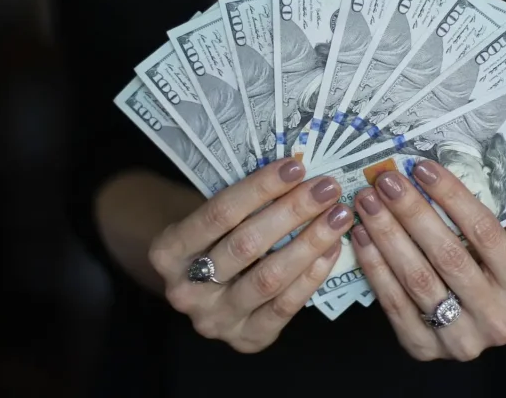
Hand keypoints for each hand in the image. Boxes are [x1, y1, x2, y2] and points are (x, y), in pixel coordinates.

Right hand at [149, 158, 353, 352]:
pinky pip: (285, 306)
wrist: (200, 289)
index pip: (219, 213)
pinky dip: (313, 275)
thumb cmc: (211, 241)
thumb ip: (242, 202)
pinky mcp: (246, 338)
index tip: (296, 166)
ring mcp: (216, 319)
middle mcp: (186, 290)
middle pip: (246, 245)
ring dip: (310, 243)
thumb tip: (296, 174)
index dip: (260, 188)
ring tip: (337, 216)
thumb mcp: (209, 218)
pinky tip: (331, 248)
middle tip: (326, 188)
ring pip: (269, 278)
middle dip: (292, 212)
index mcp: (168, 251)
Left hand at [351, 161, 505, 361]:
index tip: (421, 167)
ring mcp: (461, 340)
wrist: (486, 317)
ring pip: (417, 279)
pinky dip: (374, 265)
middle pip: (448, 255)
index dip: (451, 196)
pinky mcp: (425, 350)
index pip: (485, 232)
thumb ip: (468, 217)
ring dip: (387, 235)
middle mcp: (498, 319)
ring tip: (368, 203)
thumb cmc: (489, 266)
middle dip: (411, 212)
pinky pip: (394, 303)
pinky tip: (362, 236)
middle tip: (385, 181)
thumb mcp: (497, 244)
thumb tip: (419, 172)